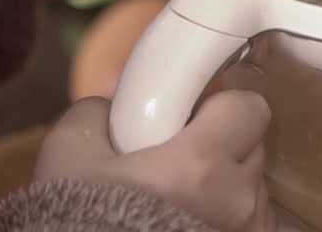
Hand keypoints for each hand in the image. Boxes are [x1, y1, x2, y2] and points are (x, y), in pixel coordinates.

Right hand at [34, 92, 276, 231]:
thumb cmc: (80, 220)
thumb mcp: (68, 154)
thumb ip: (98, 113)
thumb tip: (116, 102)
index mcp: (200, 164)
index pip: (250, 108)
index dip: (224, 106)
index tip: (195, 116)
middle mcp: (236, 201)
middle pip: (254, 147)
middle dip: (223, 145)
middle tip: (181, 158)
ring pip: (253, 189)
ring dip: (227, 186)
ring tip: (183, 199)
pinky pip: (251, 223)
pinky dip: (228, 219)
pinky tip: (191, 223)